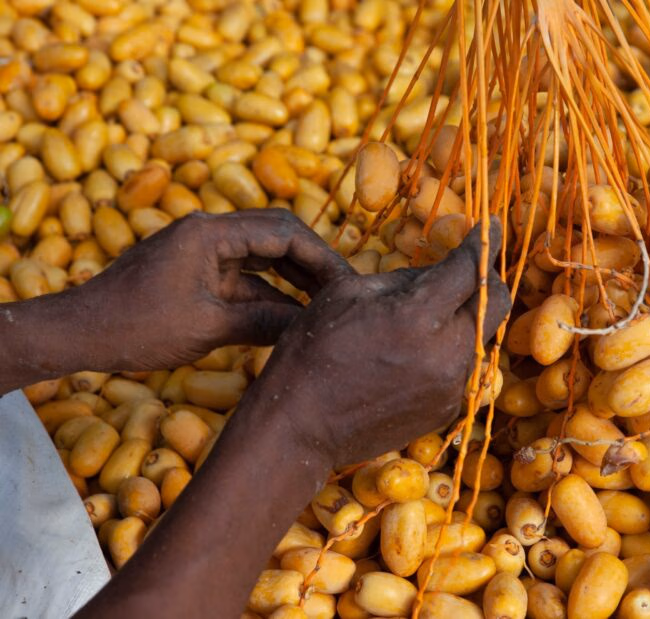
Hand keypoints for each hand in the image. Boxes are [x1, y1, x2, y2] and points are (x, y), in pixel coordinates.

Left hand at [68, 209, 352, 370]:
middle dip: (311, 262)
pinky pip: (243, 275)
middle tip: (341, 291)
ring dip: (292, 278)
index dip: (320, 256)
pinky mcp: (196, 269)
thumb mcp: (208, 327)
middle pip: (276, 235)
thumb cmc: (137, 327)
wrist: (80, 331)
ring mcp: (202, 249)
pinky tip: (290, 314)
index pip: (282, 232)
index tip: (345, 283)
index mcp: (210, 232)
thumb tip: (311, 326)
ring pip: (262, 255)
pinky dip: (267, 293)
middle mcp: (209, 231)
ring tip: (324, 303)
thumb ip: (263, 321)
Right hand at [258, 218, 510, 467]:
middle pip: (495, 302)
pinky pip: (465, 367)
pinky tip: (419, 350)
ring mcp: (451, 386)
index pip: (471, 267)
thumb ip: (402, 278)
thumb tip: (438, 271)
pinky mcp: (447, 410)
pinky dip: (452, 349)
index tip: (492, 225)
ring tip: (430, 314)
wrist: (300, 427)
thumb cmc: (312, 352)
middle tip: (465, 268)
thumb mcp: (347, 294)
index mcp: (418, 316)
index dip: (484, 240)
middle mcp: (447, 353)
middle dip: (485, 278)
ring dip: (467, 316)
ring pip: (483, 336)